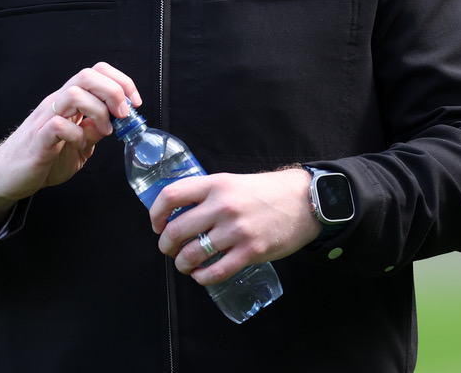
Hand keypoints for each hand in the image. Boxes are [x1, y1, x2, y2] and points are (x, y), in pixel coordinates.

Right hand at [0, 62, 140, 230]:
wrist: (8, 177)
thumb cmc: (43, 159)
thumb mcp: (79, 145)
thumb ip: (94, 131)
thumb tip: (116, 122)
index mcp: (69, 101)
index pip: (96, 72)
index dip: (121, 81)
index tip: (134, 102)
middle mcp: (57, 103)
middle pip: (87, 75)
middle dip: (113, 91)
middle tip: (123, 114)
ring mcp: (46, 118)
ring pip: (74, 93)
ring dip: (98, 112)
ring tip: (104, 132)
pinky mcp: (38, 138)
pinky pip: (59, 125)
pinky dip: (77, 135)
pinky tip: (80, 146)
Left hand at [148, 167, 319, 284]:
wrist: (304, 201)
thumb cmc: (266, 192)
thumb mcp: (232, 181)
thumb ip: (207, 194)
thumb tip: (178, 213)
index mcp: (215, 184)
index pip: (171, 196)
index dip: (156, 214)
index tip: (157, 225)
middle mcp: (223, 206)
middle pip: (176, 230)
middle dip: (166, 245)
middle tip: (169, 249)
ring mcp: (237, 230)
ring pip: (193, 254)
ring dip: (182, 264)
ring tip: (185, 264)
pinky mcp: (251, 251)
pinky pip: (216, 272)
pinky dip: (202, 278)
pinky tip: (201, 276)